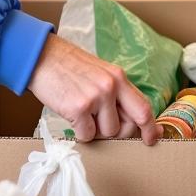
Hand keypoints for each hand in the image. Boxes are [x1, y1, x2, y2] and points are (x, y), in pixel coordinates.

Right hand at [28, 35, 160, 144]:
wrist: (42, 57)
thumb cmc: (69, 68)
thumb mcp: (100, 74)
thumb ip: (115, 93)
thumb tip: (128, 120)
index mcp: (119, 77)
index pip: (143, 107)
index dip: (150, 127)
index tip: (153, 138)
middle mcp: (112, 86)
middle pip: (130, 125)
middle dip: (119, 133)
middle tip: (102, 126)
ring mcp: (96, 96)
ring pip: (108, 133)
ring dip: (95, 131)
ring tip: (82, 114)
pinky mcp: (79, 107)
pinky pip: (87, 135)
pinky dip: (79, 132)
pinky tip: (71, 116)